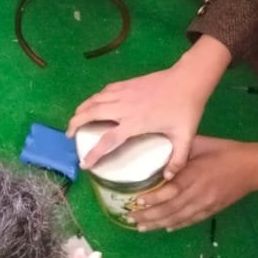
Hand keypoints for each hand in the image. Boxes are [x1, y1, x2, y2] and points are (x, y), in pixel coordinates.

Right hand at [68, 37, 231, 171]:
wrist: (188, 79)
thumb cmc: (186, 108)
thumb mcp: (184, 137)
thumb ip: (178, 159)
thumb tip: (169, 178)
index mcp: (135, 123)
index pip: (107, 140)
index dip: (94, 153)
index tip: (84, 163)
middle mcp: (124, 107)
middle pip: (91, 114)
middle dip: (75, 124)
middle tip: (69, 135)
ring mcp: (124, 92)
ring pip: (94, 100)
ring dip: (81, 109)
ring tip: (74, 119)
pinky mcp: (126, 83)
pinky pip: (104, 91)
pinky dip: (94, 98)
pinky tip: (94, 103)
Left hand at [128, 138, 257, 229]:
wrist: (254, 167)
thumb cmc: (226, 151)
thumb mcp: (202, 144)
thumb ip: (181, 150)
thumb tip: (159, 148)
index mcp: (196, 174)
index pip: (172, 190)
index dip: (154, 198)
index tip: (138, 201)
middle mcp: (199, 193)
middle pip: (171, 208)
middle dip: (149, 215)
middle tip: (130, 218)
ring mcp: (206, 204)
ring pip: (179, 218)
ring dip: (159, 224)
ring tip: (142, 227)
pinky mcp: (213, 210)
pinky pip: (192, 220)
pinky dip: (177, 225)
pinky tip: (166, 228)